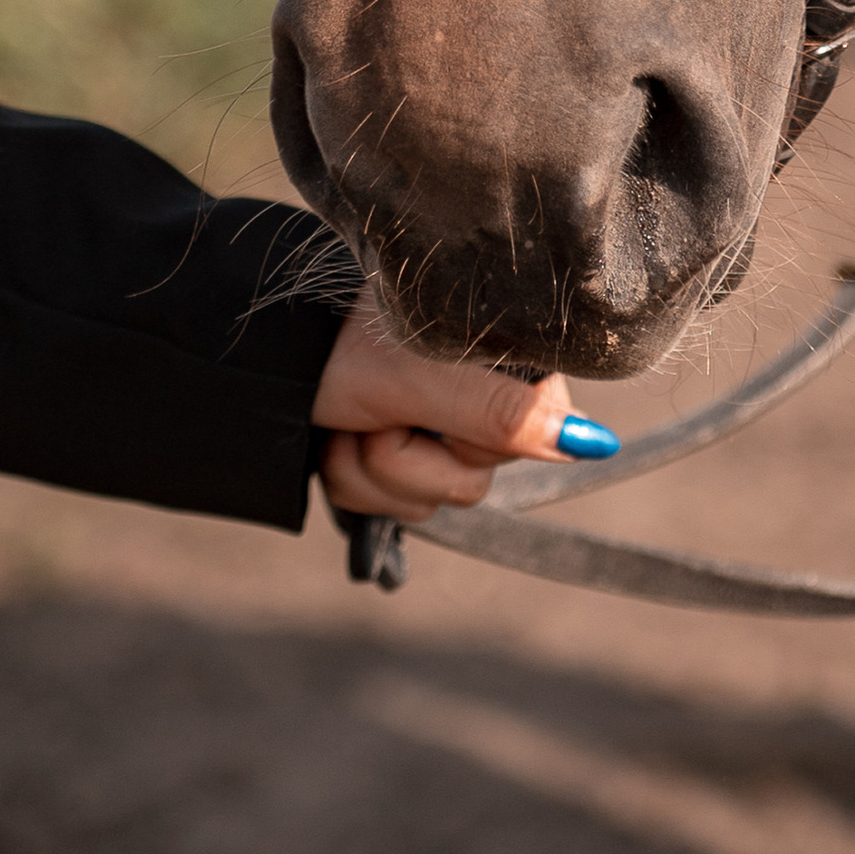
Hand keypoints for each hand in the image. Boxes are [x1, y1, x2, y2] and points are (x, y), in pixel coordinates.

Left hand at [309, 303, 617, 525]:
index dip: (465, 438)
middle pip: (470, 481)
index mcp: (507, 361)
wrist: (262, 353)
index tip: (426, 406)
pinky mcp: (399, 458)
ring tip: (350, 418)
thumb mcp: (420, 379)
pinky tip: (340, 435)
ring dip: (372, 470)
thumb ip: (503, 414)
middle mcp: (484, 396)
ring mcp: (438, 431)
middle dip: (405, 457)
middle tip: (374, 410)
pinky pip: (393, 508)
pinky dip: (354, 478)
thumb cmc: (341, 346)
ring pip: (427, 502)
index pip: (533, 436)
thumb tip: (591, 442)